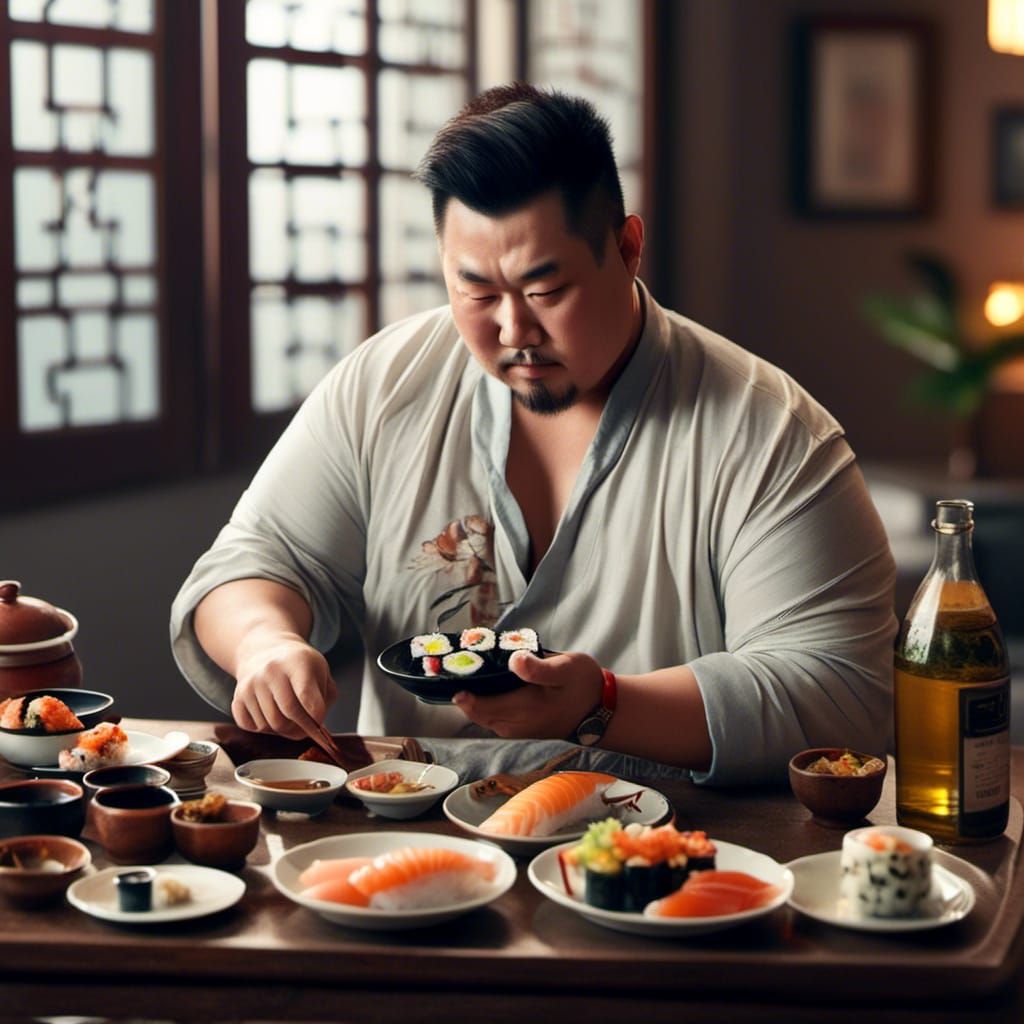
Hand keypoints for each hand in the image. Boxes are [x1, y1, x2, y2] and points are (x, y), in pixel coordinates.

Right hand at [230, 632, 336, 739]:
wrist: (264, 650)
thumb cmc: (297, 664)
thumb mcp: (320, 670)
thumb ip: (327, 696)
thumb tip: (319, 725)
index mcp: (296, 662)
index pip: (306, 696)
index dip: (316, 716)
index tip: (320, 722)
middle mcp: (270, 671)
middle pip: (288, 714)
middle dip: (302, 727)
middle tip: (308, 728)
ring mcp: (251, 684)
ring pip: (270, 725)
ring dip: (284, 729)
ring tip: (290, 717)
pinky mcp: (238, 697)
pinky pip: (251, 727)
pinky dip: (263, 729)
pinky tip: (271, 714)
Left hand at [452, 649, 602, 739]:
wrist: (603, 710)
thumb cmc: (584, 685)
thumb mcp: (566, 668)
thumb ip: (539, 668)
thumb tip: (515, 661)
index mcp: (526, 709)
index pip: (484, 706)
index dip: (464, 696)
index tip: (449, 681)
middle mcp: (519, 724)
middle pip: (480, 715)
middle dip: (464, 698)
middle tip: (450, 674)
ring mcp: (521, 729)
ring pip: (486, 719)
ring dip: (473, 703)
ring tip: (464, 681)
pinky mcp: (525, 728)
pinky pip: (496, 720)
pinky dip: (485, 707)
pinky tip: (484, 691)